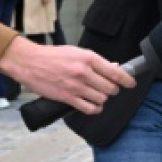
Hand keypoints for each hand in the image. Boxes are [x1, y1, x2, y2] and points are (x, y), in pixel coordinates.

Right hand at [0, 37, 133, 114]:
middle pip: (110, 88)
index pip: (116, 73)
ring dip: (102, 99)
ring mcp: (76, 86)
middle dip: (112, 90)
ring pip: (101, 99)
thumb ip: (96, 62)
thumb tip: (114, 67)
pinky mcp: (67, 97)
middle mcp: (84, 72)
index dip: (127, 80)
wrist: (30, 62)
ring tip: (97, 95)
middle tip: (108, 88)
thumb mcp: (77, 52)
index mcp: (88, 58)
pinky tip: (93, 105)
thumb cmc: (53, 56)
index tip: (131, 83)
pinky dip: (94, 109)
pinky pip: (89, 108)